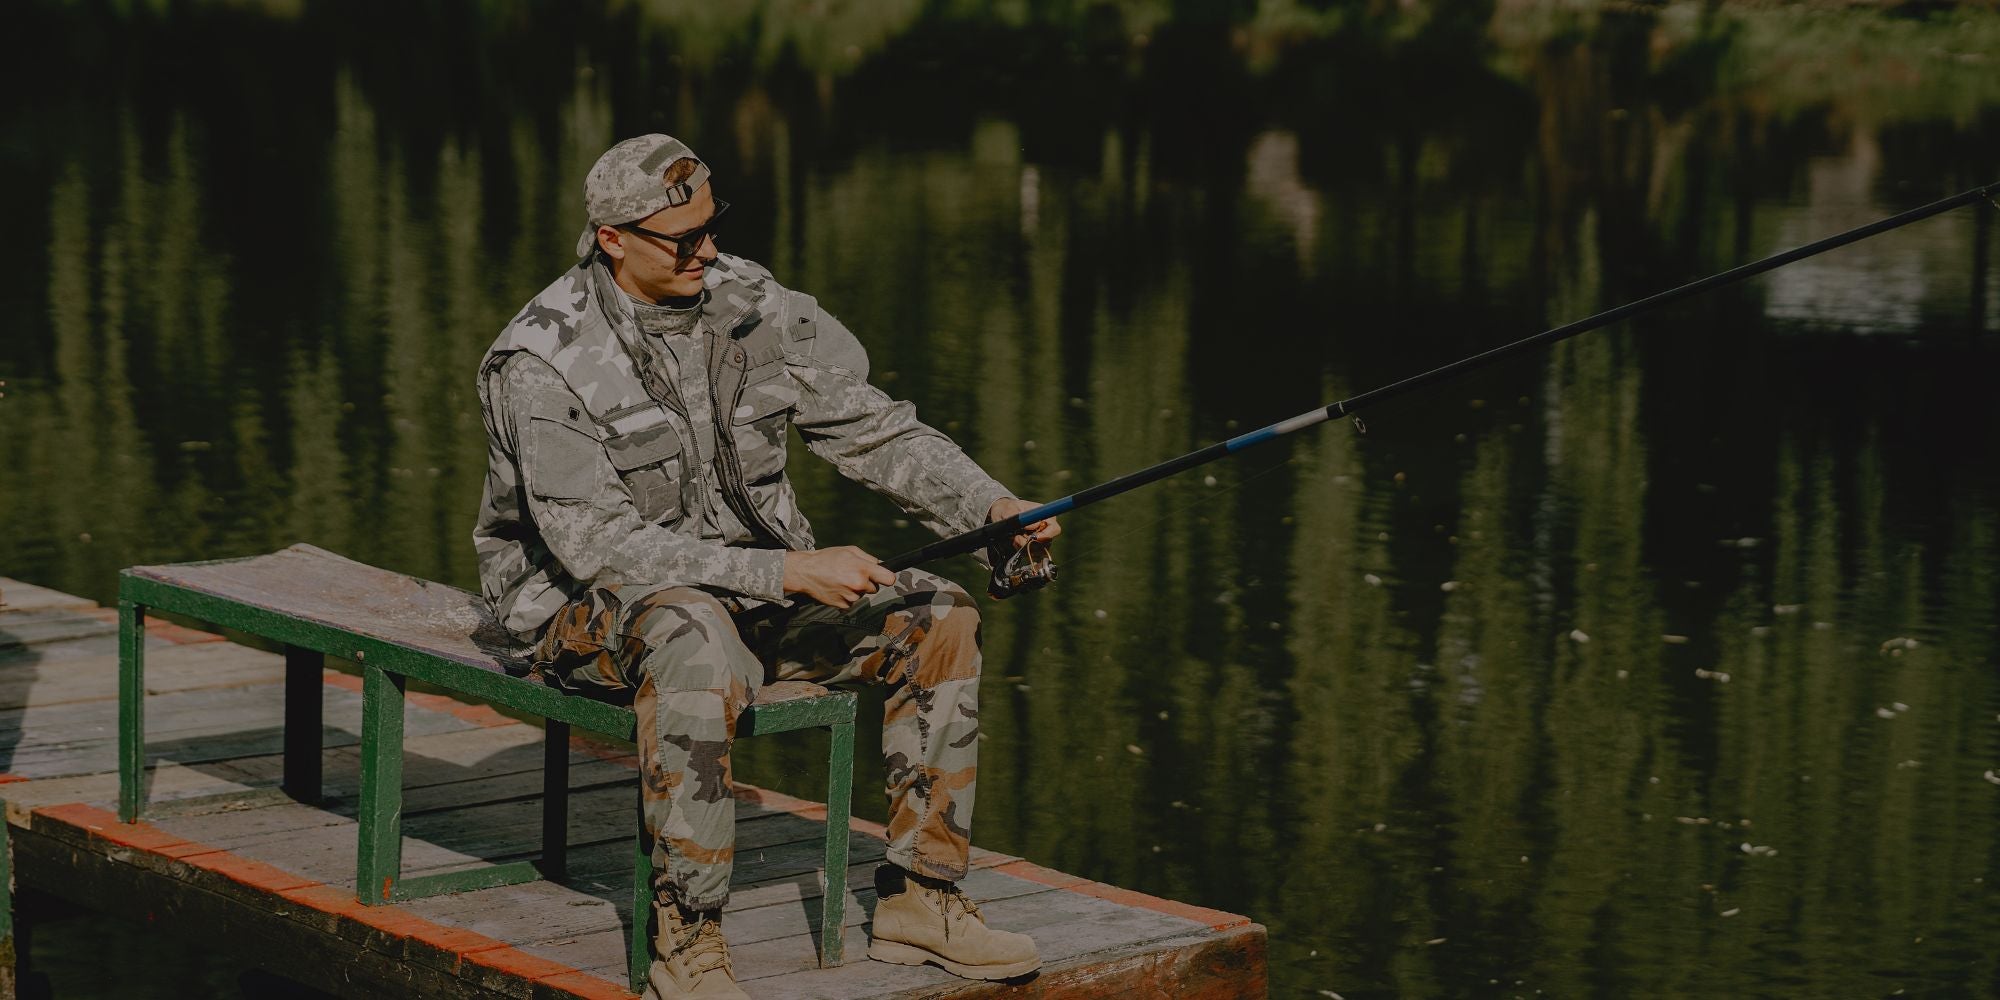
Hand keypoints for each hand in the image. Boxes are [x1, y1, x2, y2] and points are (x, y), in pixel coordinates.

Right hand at [782, 546, 896, 608]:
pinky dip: (846, 597)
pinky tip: (837, 588)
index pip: (889, 579)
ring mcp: (851, 597)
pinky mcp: (843, 606)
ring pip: (862, 595)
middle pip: (874, 588)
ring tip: (841, 579)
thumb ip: (869, 558)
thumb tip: (882, 565)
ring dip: (855, 590)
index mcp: (862, 569)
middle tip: (852, 574)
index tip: (884, 577)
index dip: (887, 578)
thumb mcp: (850, 550)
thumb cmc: (827, 558)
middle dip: (867, 582)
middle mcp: (858, 584)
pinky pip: (852, 602)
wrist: (806, 571)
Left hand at [988, 497, 1060, 548]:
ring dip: (1024, 547)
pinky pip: (1031, 554)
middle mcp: (1045, 528)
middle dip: (1031, 543)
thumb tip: (1034, 525)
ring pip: (1039, 551)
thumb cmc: (1007, 509)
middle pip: (1047, 543)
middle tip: (1017, 537)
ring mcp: (1040, 538)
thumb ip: (1021, 517)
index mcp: (1044, 515)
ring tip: (1014, 538)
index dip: (1046, 535)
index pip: (1054, 529)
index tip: (1033, 537)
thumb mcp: (1010, 509)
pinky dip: (1021, 551)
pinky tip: (1015, 542)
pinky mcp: (1033, 546)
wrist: (1001, 515)